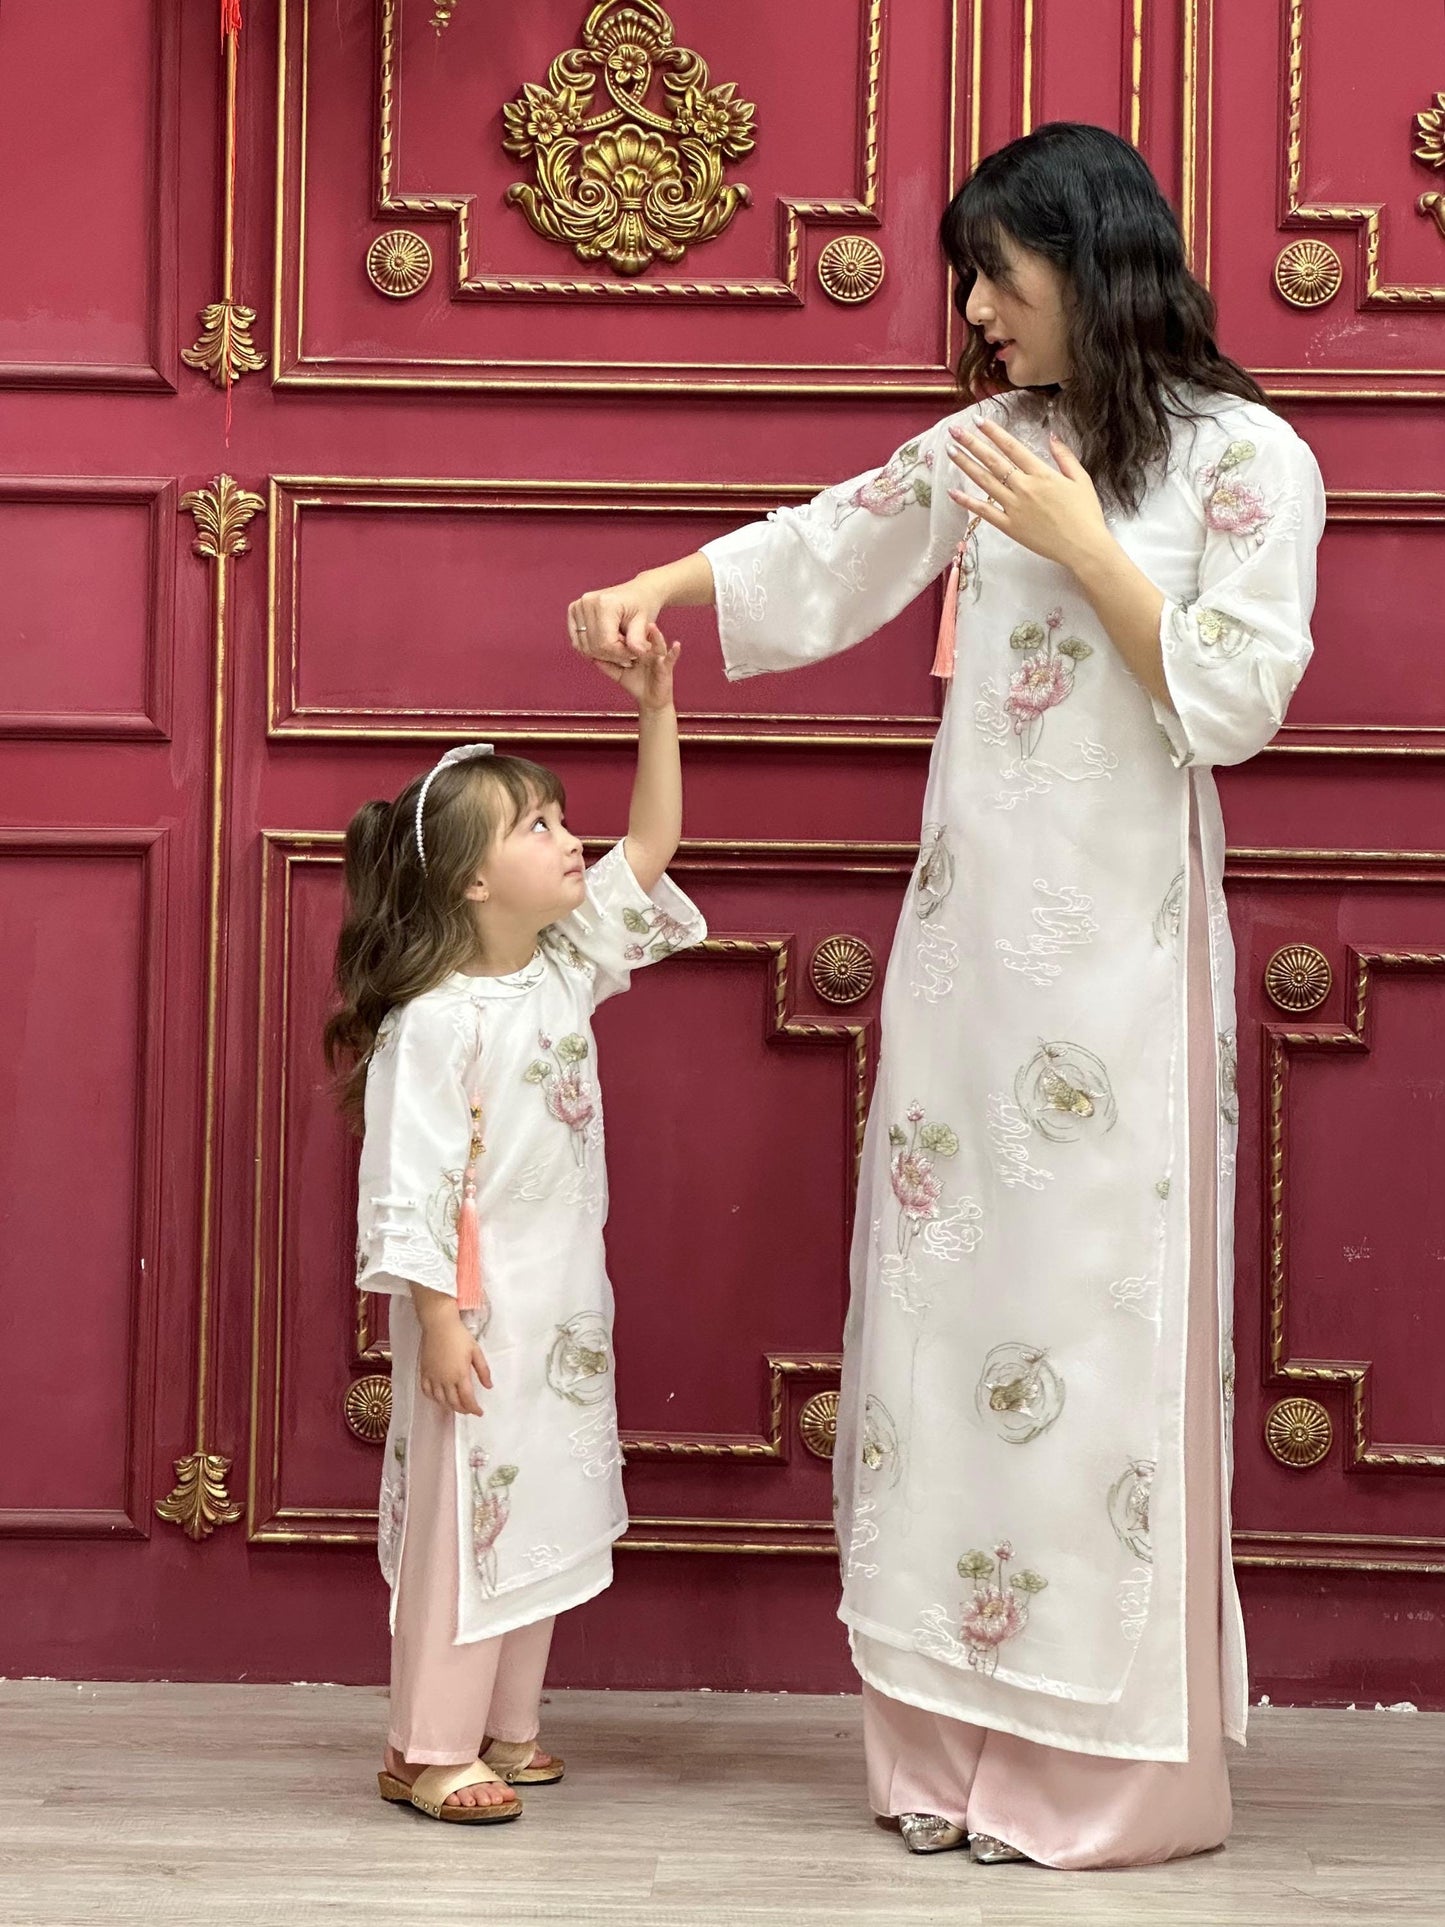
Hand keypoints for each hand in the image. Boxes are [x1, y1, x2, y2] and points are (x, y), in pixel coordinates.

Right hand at [417, 1302, 491, 1417]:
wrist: (439, 1325)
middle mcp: (445, 1379)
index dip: (474, 1409)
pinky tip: (439, 1398)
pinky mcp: (424, 1372)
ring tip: (456, 1405)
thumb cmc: (459, 1336)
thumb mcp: (476, 1352)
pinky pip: (426, 1391)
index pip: (467, 1399)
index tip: (479, 1412)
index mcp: (460, 1375)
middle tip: (469, 1409)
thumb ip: (483, 1371)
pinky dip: (433, 1398)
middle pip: (454, 1403)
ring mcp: (433, 1377)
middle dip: (463, 1409)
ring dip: (449, 1406)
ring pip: (440, 1400)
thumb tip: (489, 1386)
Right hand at [569, 575, 663, 664]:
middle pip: (594, 647)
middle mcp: (587, 602)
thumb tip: (637, 653)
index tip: (634, 654)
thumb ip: (638, 639)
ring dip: (603, 654)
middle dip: (613, 656)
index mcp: (604, 603)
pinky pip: (577, 642)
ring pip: (584, 648)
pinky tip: (607, 644)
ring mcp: (577, 606)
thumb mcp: (645, 621)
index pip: (606, 643)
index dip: (620, 655)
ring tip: (619, 646)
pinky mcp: (573, 611)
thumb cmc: (642, 605)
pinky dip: (592, 649)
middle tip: (628, 651)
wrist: (637, 592)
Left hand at [592, 623, 679, 710]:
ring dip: (656, 635)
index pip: (631, 637)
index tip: (614, 623)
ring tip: (652, 626)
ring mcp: (659, 657)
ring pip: (657, 644)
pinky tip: (676, 644)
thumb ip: (607, 665)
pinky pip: (671, 659)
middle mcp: (648, 650)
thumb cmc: (637, 683)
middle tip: (631, 616)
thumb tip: (591, 656)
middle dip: (638, 628)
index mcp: (637, 649)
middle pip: (643, 637)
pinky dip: (674, 652)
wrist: (651, 701)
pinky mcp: (667, 667)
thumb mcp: (619, 674)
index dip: (623, 632)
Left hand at [947, 420, 1111, 575]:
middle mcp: (1024, 487)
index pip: (1012, 447)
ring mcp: (1014, 507)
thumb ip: (1065, 456)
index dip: (994, 432)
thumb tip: (1052, 435)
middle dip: (972, 443)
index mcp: (1041, 474)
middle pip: (993, 461)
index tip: (979, 420)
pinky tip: (953, 492)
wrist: (1083, 547)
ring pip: (985, 482)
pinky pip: (984, 512)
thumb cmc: (1086, 514)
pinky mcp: (1009, 526)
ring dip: (966, 465)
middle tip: (955, 431)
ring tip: (950, 451)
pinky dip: (967, 502)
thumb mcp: (1081, 479)